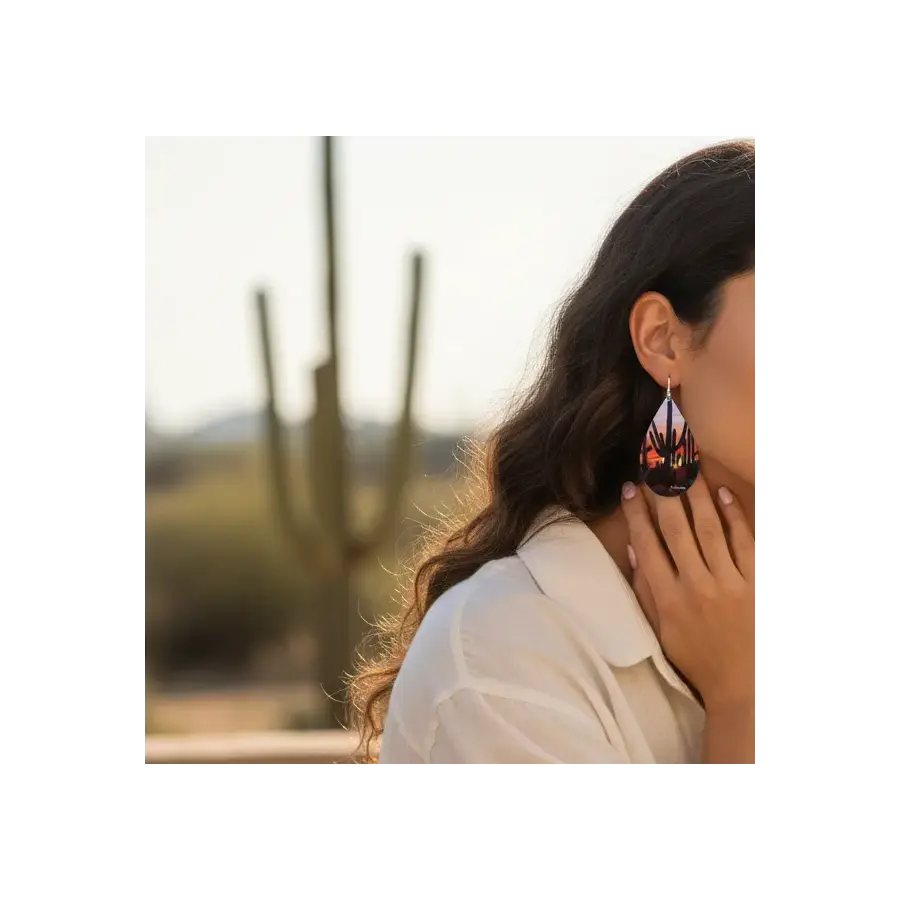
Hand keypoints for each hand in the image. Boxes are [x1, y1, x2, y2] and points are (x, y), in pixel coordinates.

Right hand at [620, 474, 755, 711]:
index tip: (631, 488)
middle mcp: (696, 586)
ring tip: (688, 467)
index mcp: (669, 599)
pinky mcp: (754, 584)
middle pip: (677, 529)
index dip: (637, 514)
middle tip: (657, 463)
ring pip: (709, 529)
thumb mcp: (660, 632)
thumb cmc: (696, 659)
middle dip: (665, 493)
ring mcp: (729, 583)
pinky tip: (724, 494)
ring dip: (697, 495)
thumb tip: (633, 551)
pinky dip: (734, 517)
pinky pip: (744, 543)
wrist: (742, 687)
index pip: (647, 545)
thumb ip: (644, 591)